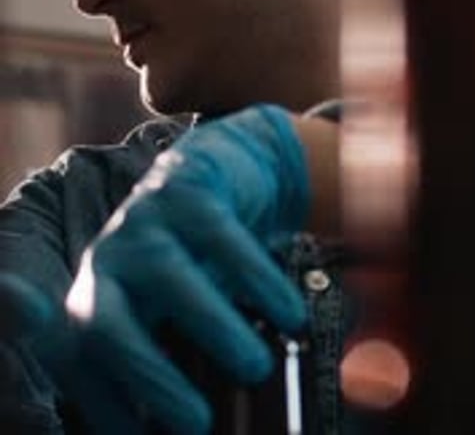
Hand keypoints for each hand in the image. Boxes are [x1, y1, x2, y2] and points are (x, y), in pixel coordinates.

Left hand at [64, 104, 310, 432]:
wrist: (227, 169)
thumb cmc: (204, 258)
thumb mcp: (186, 310)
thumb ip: (188, 359)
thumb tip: (221, 425)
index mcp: (99, 300)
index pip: (81, 364)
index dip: (104, 407)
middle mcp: (108, 263)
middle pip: (101, 324)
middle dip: (145, 376)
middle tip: (198, 423)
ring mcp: (142, 221)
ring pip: (166, 274)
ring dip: (211, 327)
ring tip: (256, 367)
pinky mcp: (183, 186)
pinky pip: (219, 235)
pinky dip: (257, 278)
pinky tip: (290, 313)